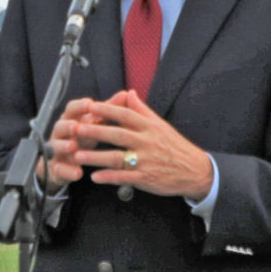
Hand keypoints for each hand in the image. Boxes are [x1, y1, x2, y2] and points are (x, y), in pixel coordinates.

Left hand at [53, 91, 214, 201]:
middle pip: (118, 134)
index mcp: (150, 127)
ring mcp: (146, 161)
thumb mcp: (160, 124)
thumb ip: (142, 109)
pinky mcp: (146, 178)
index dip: (107, 109)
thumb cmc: (175, 146)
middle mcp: (147, 142)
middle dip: (96, 130)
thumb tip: (129, 92)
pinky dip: (109, 177)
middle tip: (76, 128)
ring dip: (96, 157)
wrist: (194, 170)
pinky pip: (124, 177)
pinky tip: (94, 177)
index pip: (126, 115)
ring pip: (117, 157)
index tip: (89, 106)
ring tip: (77, 155)